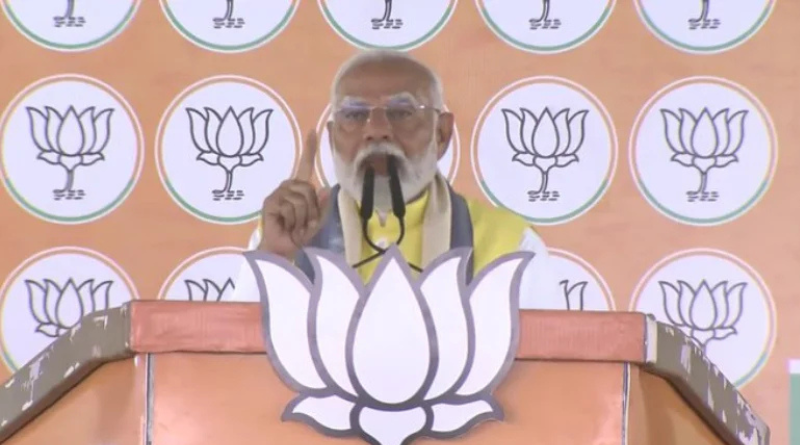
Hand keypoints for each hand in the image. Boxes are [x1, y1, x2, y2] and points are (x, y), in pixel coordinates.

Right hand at [257, 130, 330, 258]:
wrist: (283, 249)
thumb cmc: (299, 234)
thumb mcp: (317, 220)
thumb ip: (322, 206)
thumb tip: (326, 188)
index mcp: (299, 188)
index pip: (305, 165)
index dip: (309, 149)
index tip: (313, 131)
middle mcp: (287, 187)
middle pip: (309, 188)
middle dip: (312, 209)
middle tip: (304, 223)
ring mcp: (277, 194)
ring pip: (301, 199)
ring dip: (303, 217)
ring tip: (295, 225)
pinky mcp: (270, 202)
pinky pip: (290, 206)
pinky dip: (293, 220)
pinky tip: (286, 225)